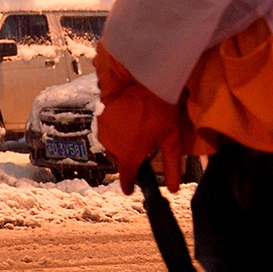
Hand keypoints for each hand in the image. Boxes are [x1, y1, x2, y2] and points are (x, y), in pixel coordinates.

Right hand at [94, 42, 188, 193]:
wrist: (141, 82)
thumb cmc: (160, 112)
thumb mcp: (172, 140)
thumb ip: (172, 167)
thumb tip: (173, 189)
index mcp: (129, 155)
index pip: (126, 177)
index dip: (128, 185)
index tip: (129, 189)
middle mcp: (112, 147)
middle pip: (120, 159)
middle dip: (130, 156)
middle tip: (145, 145)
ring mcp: (104, 131)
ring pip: (113, 145)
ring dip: (123, 143)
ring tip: (137, 130)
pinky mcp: (99, 118)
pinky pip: (108, 131)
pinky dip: (117, 131)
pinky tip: (129, 120)